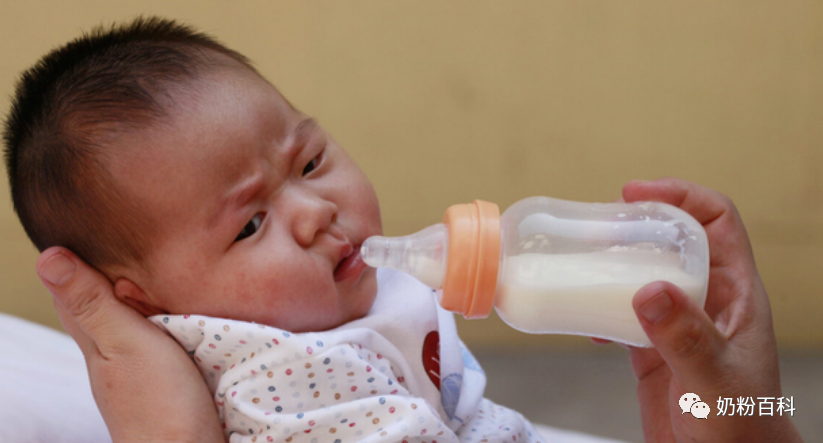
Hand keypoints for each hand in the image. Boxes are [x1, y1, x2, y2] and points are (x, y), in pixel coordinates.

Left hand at [36, 247, 223, 442]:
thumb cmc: (158, 403)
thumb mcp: (125, 343)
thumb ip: (93, 302)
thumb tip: (47, 256)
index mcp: (93, 337)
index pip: (73, 287)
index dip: (80, 256)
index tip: (97, 225)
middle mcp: (110, 350)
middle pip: (102, 300)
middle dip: (111, 270)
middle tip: (130, 237)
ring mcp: (138, 365)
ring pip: (131, 316)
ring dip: (141, 292)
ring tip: (155, 263)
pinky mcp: (165, 376)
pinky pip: (158, 333)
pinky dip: (163, 314)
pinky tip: (178, 308)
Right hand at [593, 178, 802, 441]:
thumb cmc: (740, 428)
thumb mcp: (714, 380)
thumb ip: (686, 338)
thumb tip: (649, 290)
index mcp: (735, 293)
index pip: (716, 221)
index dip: (680, 196)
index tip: (634, 194)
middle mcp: (707, 300)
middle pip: (672, 239)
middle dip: (635, 224)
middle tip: (596, 225)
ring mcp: (678, 323)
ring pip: (645, 272)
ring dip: (613, 263)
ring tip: (581, 261)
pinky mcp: (653, 347)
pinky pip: (623, 311)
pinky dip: (600, 307)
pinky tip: (586, 321)